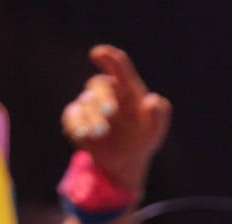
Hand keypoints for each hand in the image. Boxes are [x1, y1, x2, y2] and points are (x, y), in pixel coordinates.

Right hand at [61, 45, 171, 192]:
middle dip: (104, 96)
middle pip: (99, 84)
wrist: (126, 161)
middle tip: (110, 111)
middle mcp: (106, 92)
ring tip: (100, 133)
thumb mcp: (154, 131)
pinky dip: (77, 124)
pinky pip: (72, 116)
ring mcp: (90, 104)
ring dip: (93, 118)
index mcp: (126, 88)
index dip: (108, 57)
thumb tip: (154, 101)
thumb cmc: (142, 139)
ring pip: (86, 103)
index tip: (98, 54)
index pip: (117, 66)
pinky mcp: (77, 119)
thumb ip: (159, 116)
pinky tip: (83, 135)